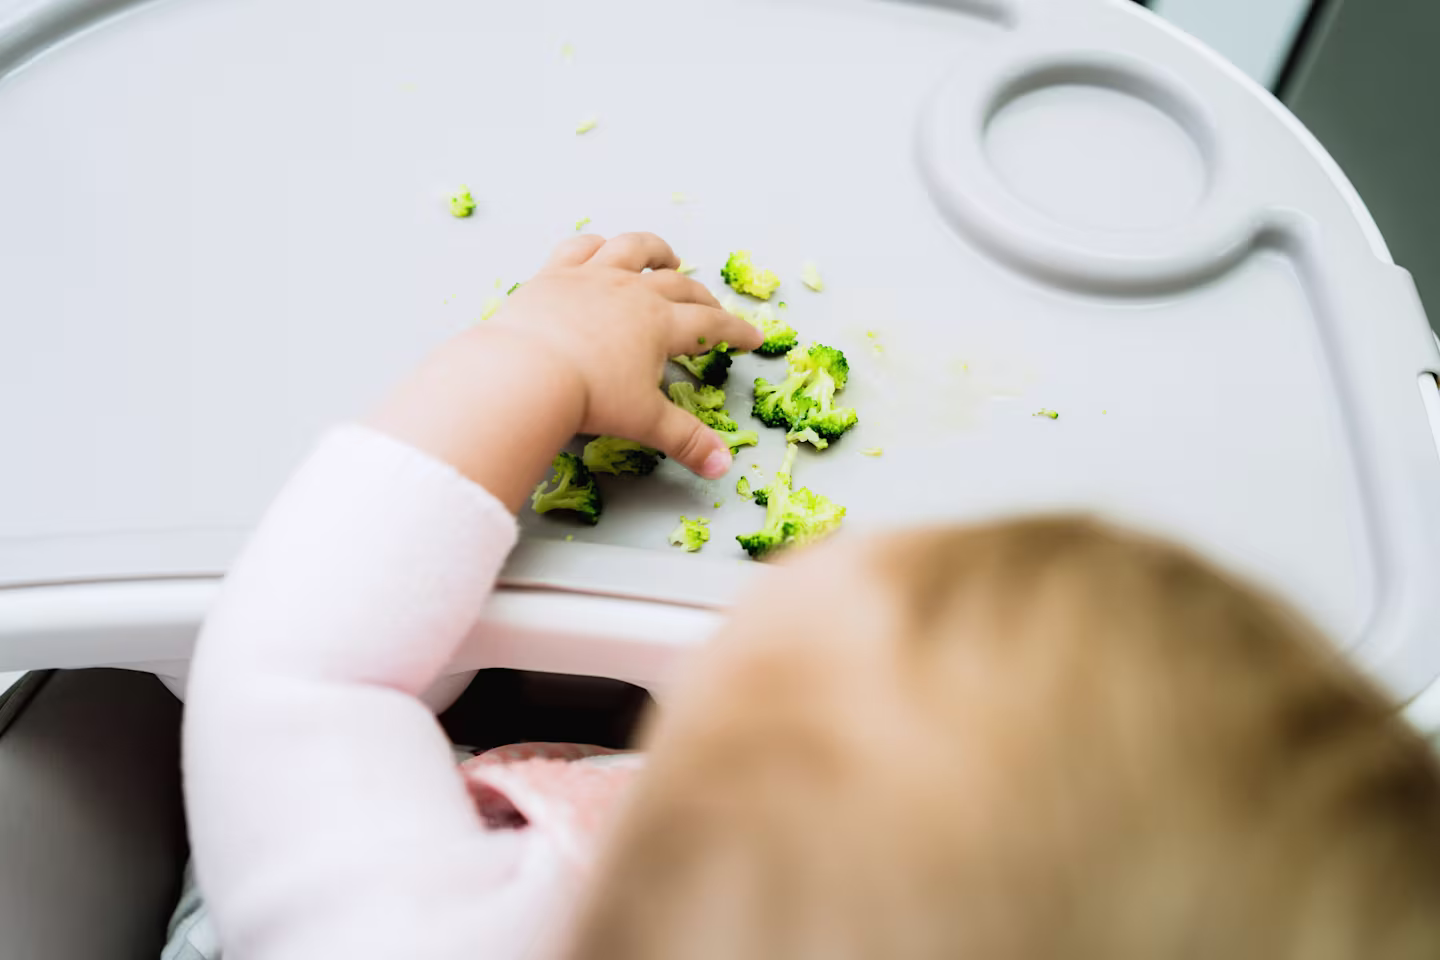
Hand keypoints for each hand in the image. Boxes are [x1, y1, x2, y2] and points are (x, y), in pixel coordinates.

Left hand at [370, 233, 763, 511]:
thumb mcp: (646, 421)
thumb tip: (722, 467)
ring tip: (667, 259)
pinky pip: (580, 248)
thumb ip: (686, 441)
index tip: (752, 337)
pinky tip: (602, 249)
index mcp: (660, 323)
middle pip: (678, 286)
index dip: (735, 330)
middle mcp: (632, 290)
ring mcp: (592, 276)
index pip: (710, 323)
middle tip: (712, 309)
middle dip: (701, 298)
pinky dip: (596, 245)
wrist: (527, 372)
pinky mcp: (554, 274)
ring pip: (633, 249)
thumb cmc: (590, 397)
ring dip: (655, 252)